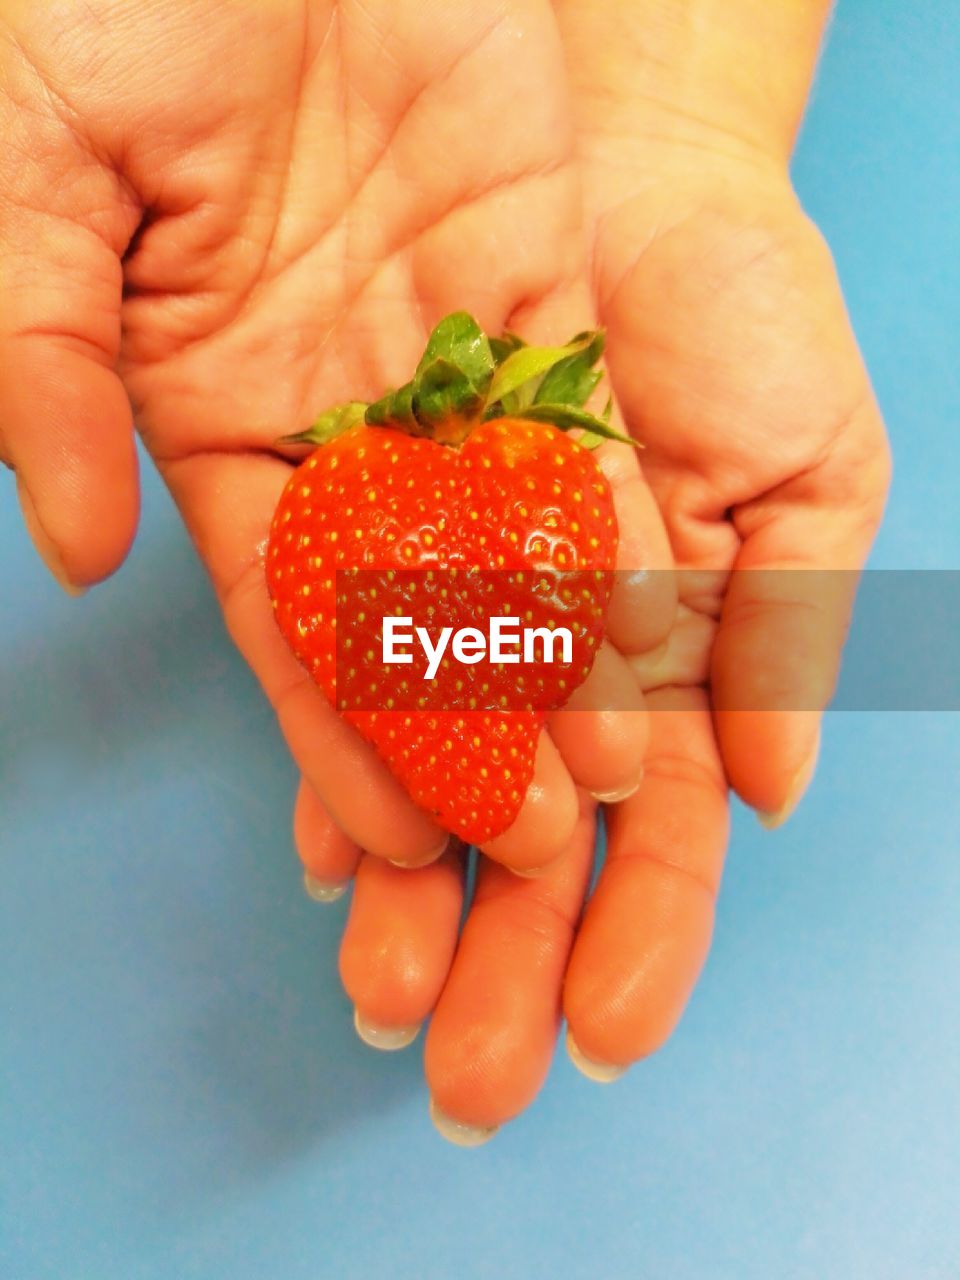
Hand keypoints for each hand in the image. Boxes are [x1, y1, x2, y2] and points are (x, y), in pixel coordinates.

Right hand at [0, 1, 671, 872]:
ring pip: (512, 537)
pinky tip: (652, 630)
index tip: (399, 840)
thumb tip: (76, 550)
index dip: (342, 729)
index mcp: (207, 413)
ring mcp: (440, 348)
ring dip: (560, 660)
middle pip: (414, 604)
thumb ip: (38, 366)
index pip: (286, 613)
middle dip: (471, 729)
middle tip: (532, 847)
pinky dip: (618, 525)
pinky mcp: (539, 278)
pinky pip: (583, 423)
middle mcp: (333, 406)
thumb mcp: (31, 178)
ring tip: (610, 781)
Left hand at [314, 0, 890, 1140]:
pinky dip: (348, 765)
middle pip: (542, 840)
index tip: (603, 1035)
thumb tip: (764, 796)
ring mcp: (482, 611)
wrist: (638, 179)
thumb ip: (784, 634)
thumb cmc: (751, 318)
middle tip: (470, 1082)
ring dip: (417, 897)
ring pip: (444, 780)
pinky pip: (363, 672)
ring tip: (386, 1001)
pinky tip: (335, 858)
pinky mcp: (395, 540)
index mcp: (686, 662)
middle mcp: (576, 660)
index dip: (642, 936)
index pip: (665, 834)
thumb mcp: (813, 475)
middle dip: (510, 960)